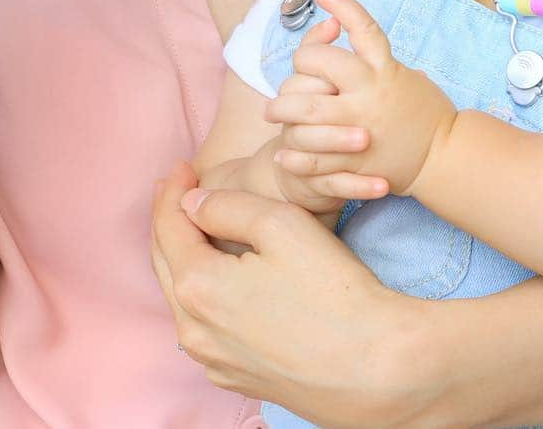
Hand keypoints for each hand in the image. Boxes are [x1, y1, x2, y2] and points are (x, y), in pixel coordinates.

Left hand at [151, 162, 437, 427]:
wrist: (375, 367)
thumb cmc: (332, 290)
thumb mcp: (281, 224)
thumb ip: (227, 206)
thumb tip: (193, 203)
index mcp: (198, 288)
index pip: (167, 228)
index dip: (172, 191)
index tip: (183, 165)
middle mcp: (195, 332)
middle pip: (166, 263)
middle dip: (169, 220)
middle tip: (177, 188)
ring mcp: (215, 361)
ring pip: (184, 298)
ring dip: (184, 257)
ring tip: (196, 225)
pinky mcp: (238, 378)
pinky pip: (205, 327)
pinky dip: (203, 292)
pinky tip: (219, 277)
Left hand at [266, 0, 456, 196]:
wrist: (444, 158)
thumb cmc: (425, 112)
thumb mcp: (404, 75)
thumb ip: (373, 58)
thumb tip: (340, 28)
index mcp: (385, 68)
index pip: (361, 26)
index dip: (341, 4)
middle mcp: (370, 91)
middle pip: (318, 63)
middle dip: (297, 67)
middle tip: (287, 80)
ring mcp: (359, 126)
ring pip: (306, 109)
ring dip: (282, 108)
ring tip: (273, 112)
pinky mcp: (354, 160)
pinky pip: (313, 155)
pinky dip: (293, 153)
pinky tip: (282, 151)